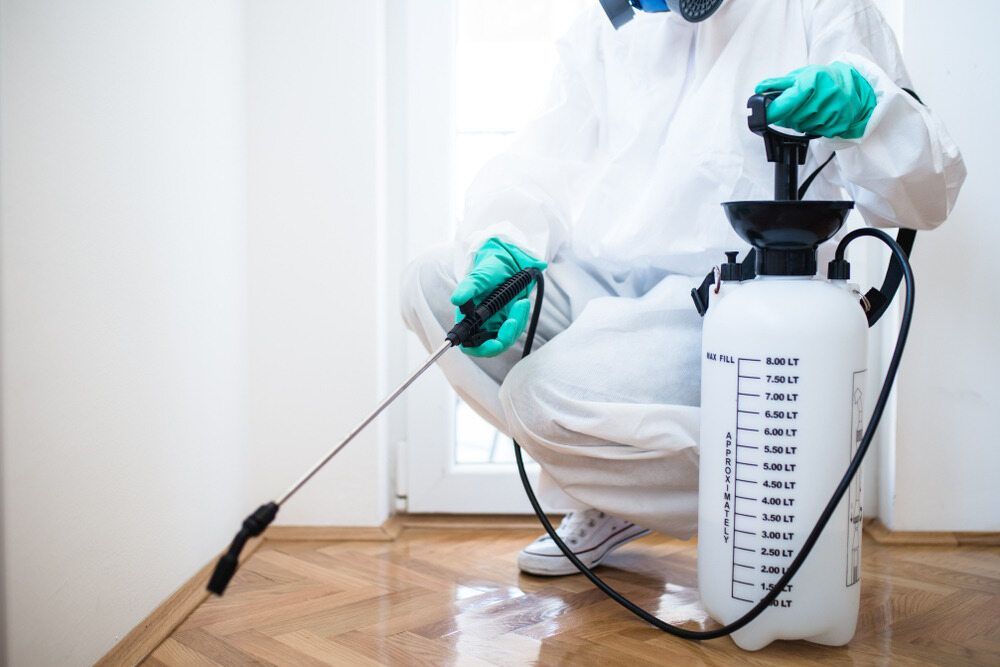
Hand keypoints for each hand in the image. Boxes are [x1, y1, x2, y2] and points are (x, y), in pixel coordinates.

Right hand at [451, 238, 546, 356]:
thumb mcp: (479, 276)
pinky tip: (522, 302)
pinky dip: (521, 318)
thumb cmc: (489, 269)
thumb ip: (468, 288)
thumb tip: (456, 299)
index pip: (470, 344)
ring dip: (516, 323)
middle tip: (512, 322)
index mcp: (469, 319)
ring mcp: (496, 324)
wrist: (507, 262)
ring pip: (507, 338)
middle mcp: (481, 325)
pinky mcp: (509, 321)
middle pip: (492, 346)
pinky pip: (516, 329)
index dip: (481, 349)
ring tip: (521, 302)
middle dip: (505, 336)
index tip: (494, 344)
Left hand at [755, 62, 876, 138]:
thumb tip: (759, 89)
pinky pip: (817, 131)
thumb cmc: (822, 78)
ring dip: (800, 121)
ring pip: (804, 126)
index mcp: (813, 80)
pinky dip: (813, 126)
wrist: (852, 84)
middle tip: (794, 107)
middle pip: (794, 117)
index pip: (788, 101)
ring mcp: (834, 110)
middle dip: (788, 116)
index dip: (773, 111)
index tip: (765, 115)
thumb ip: (778, 84)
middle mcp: (826, 95)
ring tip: (809, 108)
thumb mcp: (801, 75)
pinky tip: (819, 115)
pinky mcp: (839, 123)